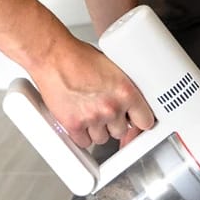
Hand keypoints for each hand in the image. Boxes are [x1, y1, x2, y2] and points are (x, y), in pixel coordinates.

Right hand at [32, 37, 153, 149]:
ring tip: (90, 113)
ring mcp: (93, 118)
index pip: (145, 121)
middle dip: (115, 123)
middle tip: (106, 111)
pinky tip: (80, 121)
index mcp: (126, 91)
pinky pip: (83, 142)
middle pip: (122, 131)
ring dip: (98, 130)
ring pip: (102, 138)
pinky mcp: (74, 125)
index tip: (136, 121)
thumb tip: (129, 99)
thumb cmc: (79, 57)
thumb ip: (122, 86)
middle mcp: (111, 107)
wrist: (54, 57)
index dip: (139, 121)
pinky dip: (81, 135)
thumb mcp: (113, 67)